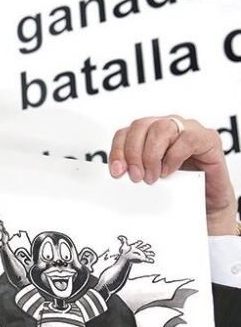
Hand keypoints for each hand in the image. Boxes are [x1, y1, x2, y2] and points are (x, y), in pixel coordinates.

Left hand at [109, 116, 237, 234]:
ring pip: (161, 128)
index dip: (118, 151)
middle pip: (140, 126)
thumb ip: (135, 169)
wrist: (208, 200)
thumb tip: (118, 173)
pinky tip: (168, 172)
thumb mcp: (149, 176)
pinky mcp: (207, 138)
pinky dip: (172, 158)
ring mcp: (187, 128)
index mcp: (149, 133)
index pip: (125, 132)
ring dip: (152, 155)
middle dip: (133, 153)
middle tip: (136, 177)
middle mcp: (167, 125)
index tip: (117, 172)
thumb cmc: (178, 186)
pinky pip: (186, 139)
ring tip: (152, 177)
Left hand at [117, 235, 154, 263]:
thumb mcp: (124, 245)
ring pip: (147, 253)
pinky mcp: (142, 259)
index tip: (140, 242)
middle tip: (148, 245)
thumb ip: (123, 240)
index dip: (139, 243)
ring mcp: (141, 255)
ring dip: (150, 253)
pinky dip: (150, 260)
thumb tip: (119, 236)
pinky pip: (147, 260)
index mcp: (136, 247)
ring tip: (153, 254)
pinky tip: (152, 260)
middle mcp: (139, 250)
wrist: (125, 258)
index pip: (138, 244)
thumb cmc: (125, 252)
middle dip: (146, 247)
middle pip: (144, 248)